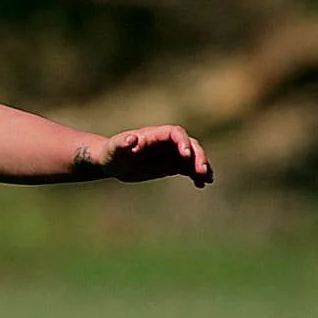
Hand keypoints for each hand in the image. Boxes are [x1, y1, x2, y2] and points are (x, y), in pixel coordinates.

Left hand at [84, 126, 213, 186]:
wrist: (111, 162)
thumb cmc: (111, 153)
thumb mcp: (114, 150)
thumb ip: (122, 144)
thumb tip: (132, 138)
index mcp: (154, 135)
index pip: (175, 133)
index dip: (183, 142)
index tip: (186, 155)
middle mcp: (166, 142)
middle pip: (190, 144)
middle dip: (198, 156)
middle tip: (201, 171)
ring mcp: (170, 153)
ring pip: (193, 156)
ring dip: (202, 166)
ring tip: (207, 179)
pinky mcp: (171, 165)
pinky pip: (188, 168)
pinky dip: (196, 175)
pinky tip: (201, 184)